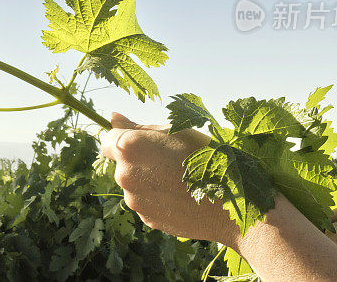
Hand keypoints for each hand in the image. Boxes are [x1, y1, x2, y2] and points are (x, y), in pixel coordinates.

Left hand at [100, 112, 238, 245]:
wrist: (230, 203)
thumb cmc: (205, 157)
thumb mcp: (174, 130)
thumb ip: (138, 126)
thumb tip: (112, 118)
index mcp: (129, 148)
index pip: (107, 140)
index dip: (122, 138)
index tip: (142, 141)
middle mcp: (125, 175)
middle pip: (121, 164)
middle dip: (137, 160)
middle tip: (168, 158)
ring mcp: (135, 201)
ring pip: (133, 185)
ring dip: (147, 179)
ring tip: (178, 178)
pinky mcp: (147, 219)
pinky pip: (145, 203)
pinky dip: (157, 197)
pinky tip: (180, 195)